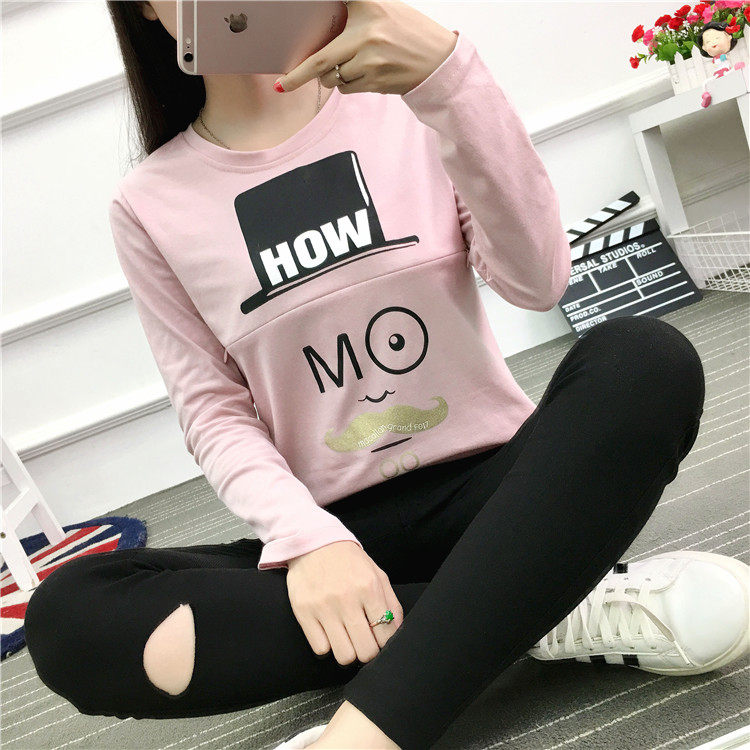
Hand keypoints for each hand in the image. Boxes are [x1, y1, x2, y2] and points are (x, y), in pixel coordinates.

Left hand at [272, 0, 457, 95]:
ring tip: (352, 65)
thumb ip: (353, 10)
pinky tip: (363, 74)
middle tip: (282, 84)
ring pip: (334, 77)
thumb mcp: (383, 9)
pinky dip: (348, 84)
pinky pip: (347, 88)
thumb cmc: (408, 33)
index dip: (308, 47)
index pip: (331, 9)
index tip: (287, 65)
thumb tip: (324, 26)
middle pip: (321, 58)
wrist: (438, 61)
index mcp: (368, 7)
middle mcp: (368, 33)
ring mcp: (371, 60)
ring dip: (333, 76)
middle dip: (298, 75)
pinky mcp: (375, 81)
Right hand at [286, 540, 404, 664]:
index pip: (386, 635)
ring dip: (348, 652)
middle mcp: (347, 599)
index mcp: (369, 588)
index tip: (379, 639)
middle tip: (363, 642)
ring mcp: (324, 607)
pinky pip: (320, 648)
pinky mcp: (303, 612)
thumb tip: (396, 632)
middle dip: (368, 651)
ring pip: (344, 656)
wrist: (313, 543)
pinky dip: (327, 645)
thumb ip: (391, 603)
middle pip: (366, 651)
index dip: (385, 643)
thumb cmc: (349, 561)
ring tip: (346, 639)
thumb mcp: (377, 574)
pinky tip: (329, 632)